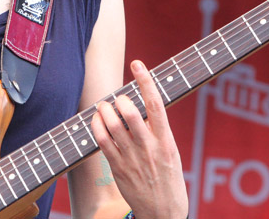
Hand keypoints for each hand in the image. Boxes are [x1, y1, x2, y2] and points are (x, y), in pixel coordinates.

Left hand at [91, 60, 188, 218]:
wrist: (164, 214)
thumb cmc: (169, 180)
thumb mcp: (171, 152)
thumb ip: (157, 130)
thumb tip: (142, 106)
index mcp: (166, 141)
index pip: (156, 104)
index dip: (146, 81)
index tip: (138, 63)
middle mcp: (149, 148)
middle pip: (130, 114)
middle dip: (120, 99)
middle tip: (118, 97)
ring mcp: (132, 158)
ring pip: (113, 126)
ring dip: (105, 110)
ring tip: (104, 105)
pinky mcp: (118, 168)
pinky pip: (103, 142)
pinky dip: (97, 126)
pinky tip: (96, 120)